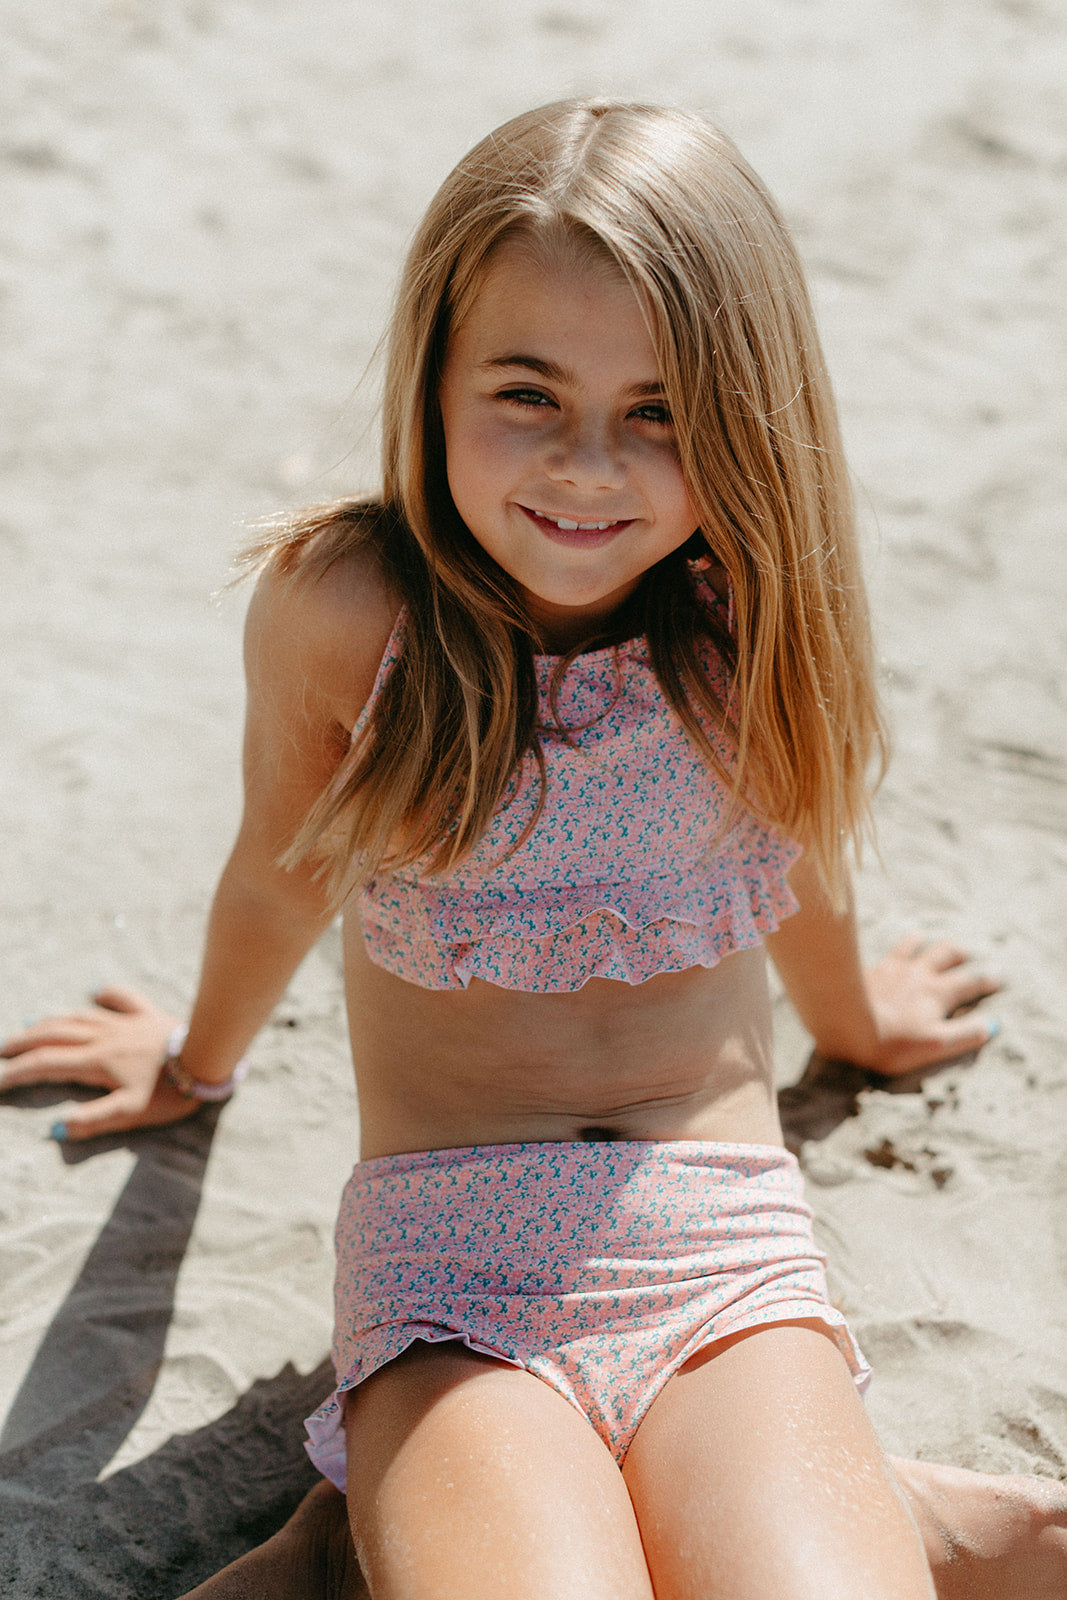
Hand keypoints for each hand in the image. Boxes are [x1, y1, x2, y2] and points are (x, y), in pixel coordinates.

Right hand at [0, 985, 197, 1140]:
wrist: (210, 1056)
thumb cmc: (172, 1091)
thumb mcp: (131, 1114)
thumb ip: (91, 1120)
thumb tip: (55, 1127)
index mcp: (96, 1062)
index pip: (45, 1065)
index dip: (17, 1072)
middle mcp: (105, 1037)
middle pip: (54, 1034)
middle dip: (24, 1042)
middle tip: (3, 1049)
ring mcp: (127, 1022)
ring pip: (80, 1016)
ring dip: (52, 1020)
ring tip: (32, 1024)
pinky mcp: (150, 1014)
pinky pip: (123, 998)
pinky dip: (107, 994)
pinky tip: (98, 991)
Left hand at [859, 937, 999, 1076]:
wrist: (843, 1024)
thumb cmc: (891, 1042)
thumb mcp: (935, 1046)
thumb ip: (965, 1035)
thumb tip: (993, 1026)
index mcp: (937, 994)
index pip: (970, 982)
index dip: (986, 981)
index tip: (997, 980)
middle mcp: (919, 974)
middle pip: (946, 953)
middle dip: (959, 953)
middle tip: (966, 953)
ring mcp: (894, 968)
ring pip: (915, 943)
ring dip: (926, 941)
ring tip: (927, 938)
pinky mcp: (872, 968)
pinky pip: (888, 948)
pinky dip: (896, 943)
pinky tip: (890, 945)